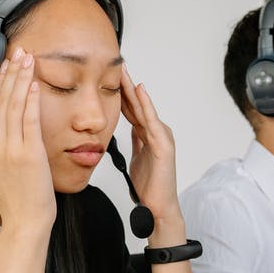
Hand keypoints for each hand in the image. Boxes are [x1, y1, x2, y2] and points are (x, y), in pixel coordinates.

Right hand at [0, 48, 55, 229]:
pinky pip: (29, 119)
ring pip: (13, 105)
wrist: (24, 221)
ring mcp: (10, 149)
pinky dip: (31, 99)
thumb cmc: (15, 198)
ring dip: (20, 79)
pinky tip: (34, 83)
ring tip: (26, 59)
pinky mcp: (28, 153)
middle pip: (0, 101)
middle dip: (9, 73)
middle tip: (17, 52)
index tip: (5, 66)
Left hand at [119, 65, 182, 236]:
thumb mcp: (136, 158)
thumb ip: (135, 142)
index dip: (122, 93)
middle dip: (127, 85)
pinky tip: (140, 92)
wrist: (157, 208)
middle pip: (138, 105)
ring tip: (125, 72)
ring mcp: (162, 137)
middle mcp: (156, 132)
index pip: (132, 109)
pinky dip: (146, 105)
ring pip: (144, 109)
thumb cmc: (149, 186)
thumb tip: (126, 130)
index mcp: (148, 135)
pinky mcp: (164, 145)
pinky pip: (152, 121)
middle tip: (116, 65)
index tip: (109, 76)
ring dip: (134, 90)